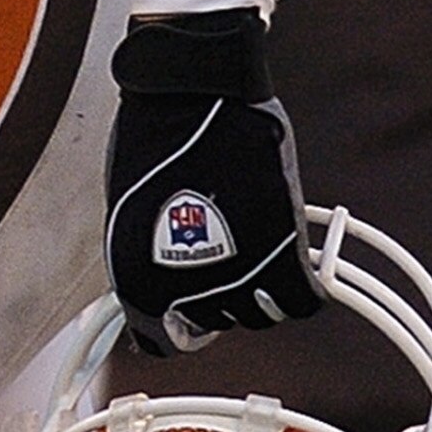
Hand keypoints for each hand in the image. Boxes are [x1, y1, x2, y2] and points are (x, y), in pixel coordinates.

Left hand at [104, 8, 322, 353]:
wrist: (188, 91)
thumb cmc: (153, 138)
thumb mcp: (130, 209)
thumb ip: (148, 255)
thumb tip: (167, 276)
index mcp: (137, 280)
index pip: (158, 341)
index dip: (174, 326)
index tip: (183, 314)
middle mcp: (186, 288)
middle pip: (214, 326)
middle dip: (216, 302)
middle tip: (221, 266)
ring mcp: (237, 271)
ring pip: (257, 317)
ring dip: (255, 295)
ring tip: (252, 258)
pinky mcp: (282, 248)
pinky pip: (301, 300)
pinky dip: (300, 292)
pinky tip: (293, 270)